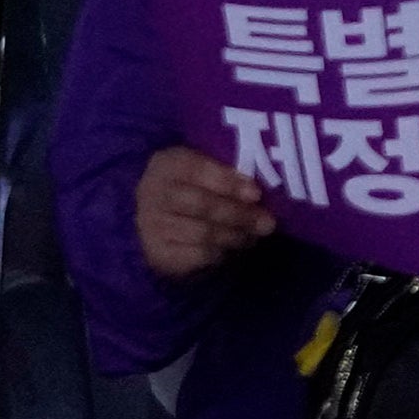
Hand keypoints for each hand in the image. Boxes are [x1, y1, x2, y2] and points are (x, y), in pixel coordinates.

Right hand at [131, 139, 281, 279]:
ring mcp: (152, 224)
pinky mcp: (158, 252)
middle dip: (240, 214)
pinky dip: (219, 253)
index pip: (199, 169)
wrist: (150, 217)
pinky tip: (232, 249)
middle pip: (203, 205)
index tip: (256, 194)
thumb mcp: (200, 171)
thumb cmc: (188, 187)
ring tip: (253, 236)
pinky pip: (196, 255)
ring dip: (234, 236)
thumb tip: (257, 194)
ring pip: (202, 232)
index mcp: (168, 164)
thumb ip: (224, 175)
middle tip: (267, 222)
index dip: (229, 182)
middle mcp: (154, 192)